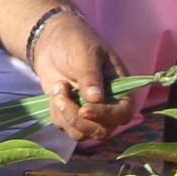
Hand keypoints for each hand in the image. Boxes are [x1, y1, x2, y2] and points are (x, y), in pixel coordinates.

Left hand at [23, 7, 133, 149]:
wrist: (53, 42)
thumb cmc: (76, 42)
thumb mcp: (85, 52)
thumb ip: (91, 75)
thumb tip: (96, 99)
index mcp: (121, 89)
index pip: (122, 113)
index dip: (105, 116)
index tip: (84, 109)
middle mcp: (108, 106)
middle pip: (101, 131)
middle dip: (78, 119)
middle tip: (61, 96)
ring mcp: (90, 113)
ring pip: (81, 133)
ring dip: (65, 115)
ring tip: (58, 87)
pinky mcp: (71, 115)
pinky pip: (64, 127)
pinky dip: (56, 112)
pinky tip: (55, 91)